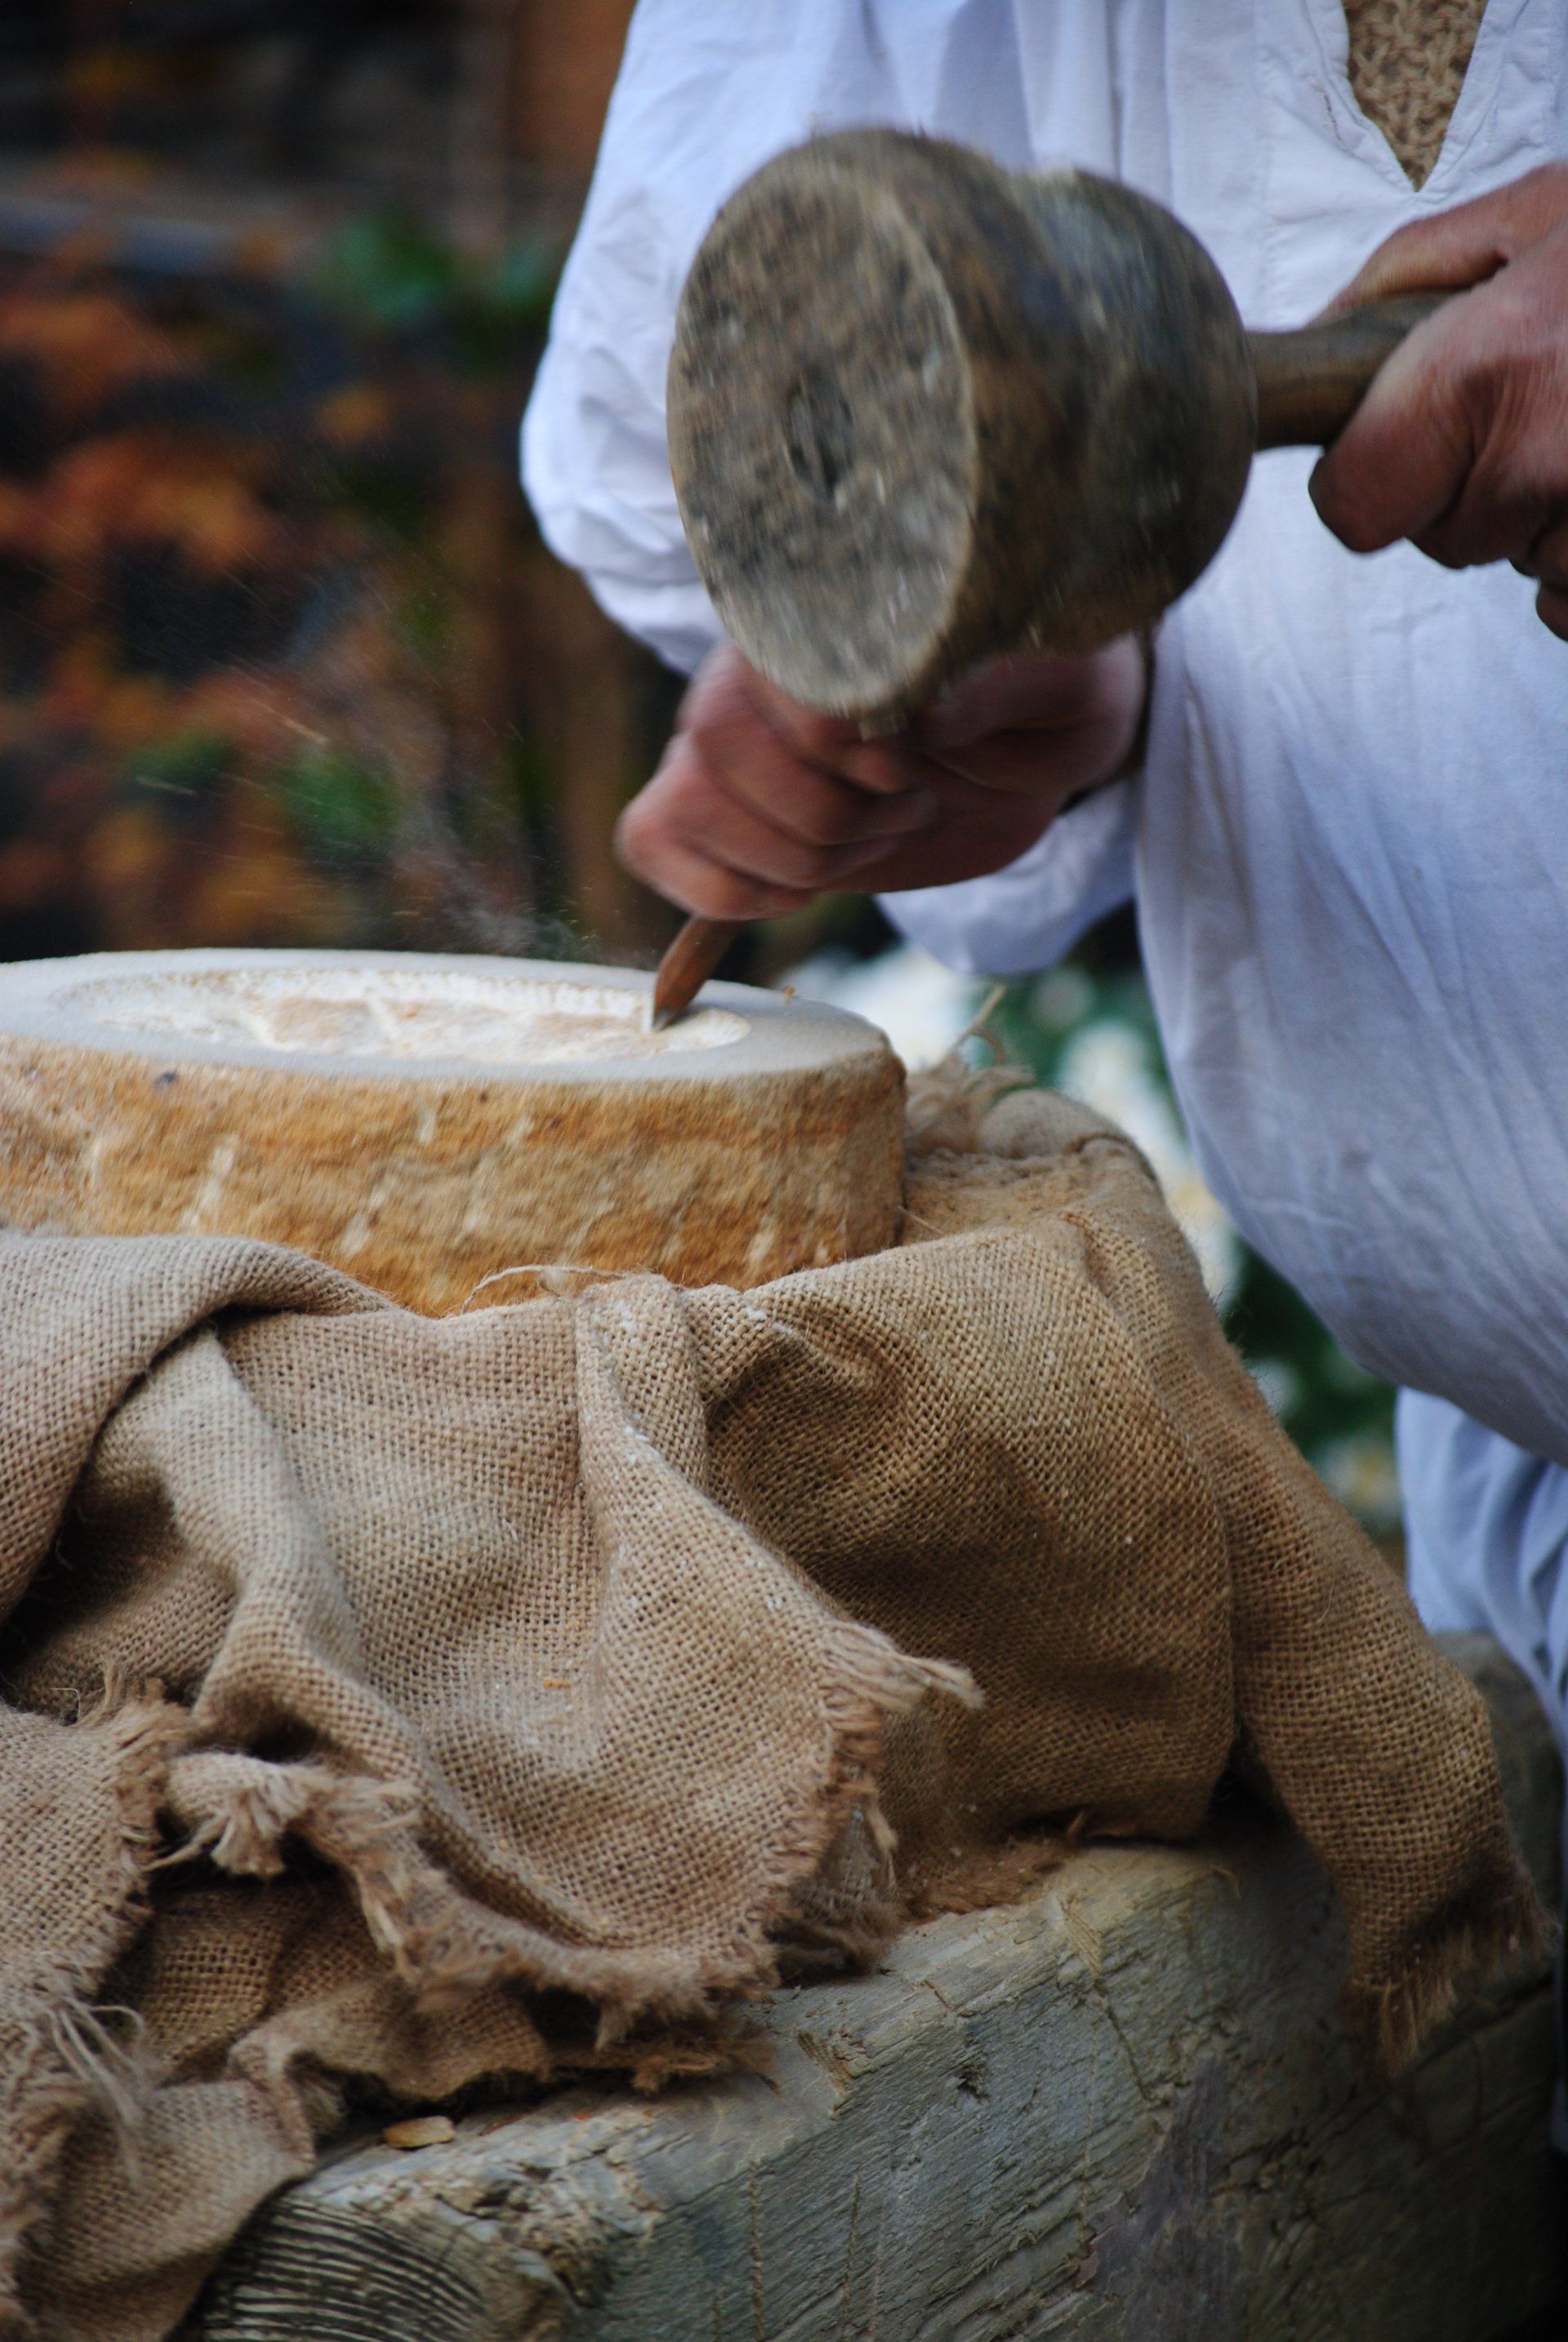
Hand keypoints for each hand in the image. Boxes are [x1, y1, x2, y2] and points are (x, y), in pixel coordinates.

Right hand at [615, 637, 1147, 919]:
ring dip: (791, 857)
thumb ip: (1010, 681)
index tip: (909, 767)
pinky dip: (726, 891)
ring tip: (871, 841)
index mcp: (834, 606)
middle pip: (715, 737)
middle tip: (905, 811)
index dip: (835, 740)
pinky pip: (650, 839)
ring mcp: (730, 733)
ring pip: (684, 798)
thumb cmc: (1048, 697)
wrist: (1031, 746)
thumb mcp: (1066, 681)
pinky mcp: (721, 803)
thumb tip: (931, 714)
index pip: (772, 668)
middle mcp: (758, 661)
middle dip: (819, 810)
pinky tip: (801, 887)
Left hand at [1308, 163, 1567, 635]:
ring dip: (1550, 513)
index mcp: (1485, 373)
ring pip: (1520, 567)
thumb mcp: (1538, 212)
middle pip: (1439, 539)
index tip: (1407, 441)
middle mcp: (1543, 463)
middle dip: (1474, 481)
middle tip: (1550, 396)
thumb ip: (1407, 279)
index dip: (1371, 475)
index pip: (1352, 508)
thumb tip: (1319, 350)